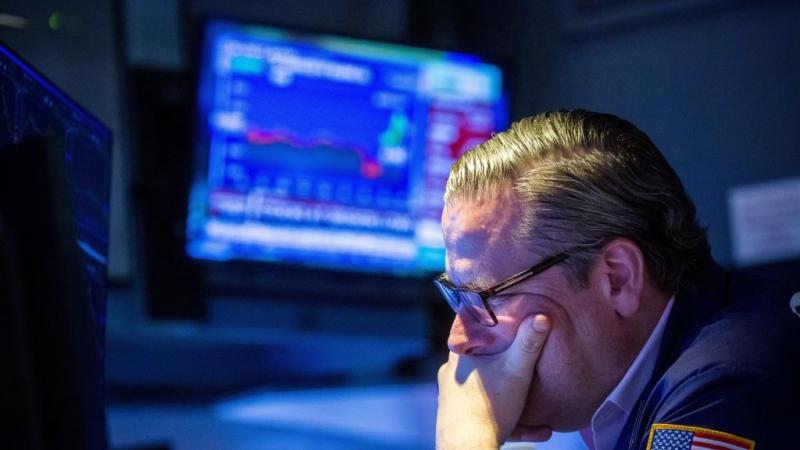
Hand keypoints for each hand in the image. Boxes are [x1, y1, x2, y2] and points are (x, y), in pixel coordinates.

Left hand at [436, 314, 551, 449]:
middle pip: (482, 364)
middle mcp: (452, 377)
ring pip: (489, 393)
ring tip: (540, 411)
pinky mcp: (461, 422)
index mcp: (459, 358)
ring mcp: (454, 400)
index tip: (503, 323)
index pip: (469, 331)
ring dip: (515, 400)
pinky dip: (513, 422)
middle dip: (508, 366)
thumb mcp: (516, 371)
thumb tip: (541, 317)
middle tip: (526, 365)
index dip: (487, 325)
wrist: (469, 447)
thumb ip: (529, 343)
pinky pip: (490, 417)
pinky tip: (539, 431)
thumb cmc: (489, 406)